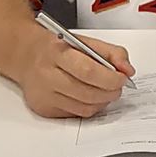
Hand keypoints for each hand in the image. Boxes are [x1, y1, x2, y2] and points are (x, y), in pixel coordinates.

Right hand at [14, 27, 135, 118]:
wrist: (26, 55)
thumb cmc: (58, 48)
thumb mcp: (85, 41)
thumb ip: (112, 53)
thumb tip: (128, 71)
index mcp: (57, 53)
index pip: (88, 71)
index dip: (110, 78)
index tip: (122, 78)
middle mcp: (47, 75)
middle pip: (87, 93)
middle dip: (109, 92)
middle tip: (118, 87)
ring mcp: (44, 95)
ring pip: (83, 108)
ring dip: (101, 102)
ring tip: (106, 92)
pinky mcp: (43, 109)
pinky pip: (74, 115)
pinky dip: (88, 108)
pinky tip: (89, 97)